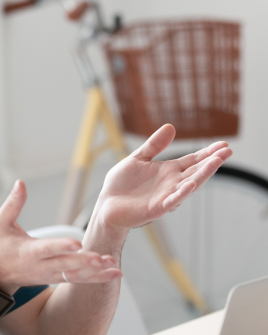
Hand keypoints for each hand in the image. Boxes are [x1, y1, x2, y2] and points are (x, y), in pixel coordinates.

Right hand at [0, 181, 121, 293]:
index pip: (46, 249)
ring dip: (96, 272)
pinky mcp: (58, 279)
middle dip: (83, 263)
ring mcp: (50, 275)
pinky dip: (98, 278)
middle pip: (65, 265)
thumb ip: (12, 204)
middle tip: (100, 258)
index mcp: (28, 251)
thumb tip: (21, 182)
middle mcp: (41, 266)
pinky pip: (79, 280)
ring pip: (75, 276)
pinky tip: (115, 272)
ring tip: (113, 266)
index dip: (61, 246)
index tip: (77, 243)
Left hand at [93, 124, 232, 232]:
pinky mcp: (157, 208)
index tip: (223, 145)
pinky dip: (182, 193)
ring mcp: (166, 196)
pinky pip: (172, 200)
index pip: (192, 160)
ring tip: (216, 162)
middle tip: (227, 151)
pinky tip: (191, 184)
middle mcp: (171, 183)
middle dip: (211, 161)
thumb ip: (153, 145)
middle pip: (195, 171)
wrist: (107, 205)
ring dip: (202, 174)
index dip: (207, 153)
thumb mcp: (138, 159)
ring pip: (189, 185)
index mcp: (167, 171)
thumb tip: (170, 127)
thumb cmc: (121, 185)